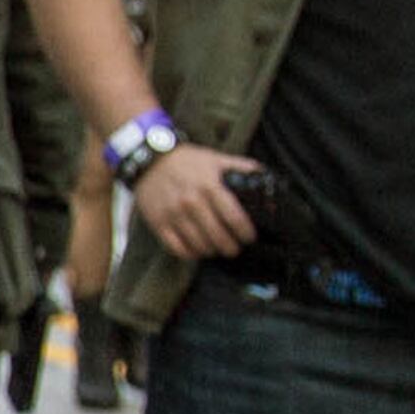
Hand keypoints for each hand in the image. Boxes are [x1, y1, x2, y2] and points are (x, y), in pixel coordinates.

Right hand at [133, 145, 260, 262]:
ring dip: (212, 251)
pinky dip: (190, 254)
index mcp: (209, 186)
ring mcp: (173, 214)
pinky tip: (196, 250)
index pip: (235, 218)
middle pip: (218, 236)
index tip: (249, 237)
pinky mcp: (158, 222)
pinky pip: (177, 248)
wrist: (149, 159)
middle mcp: (191, 202)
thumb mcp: (216, 159)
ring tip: (216, 248)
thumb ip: (241, 168)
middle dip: (231, 247)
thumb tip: (265, 179)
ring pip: (199, 245)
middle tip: (235, 248)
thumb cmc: (187, 161)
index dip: (246, 233)